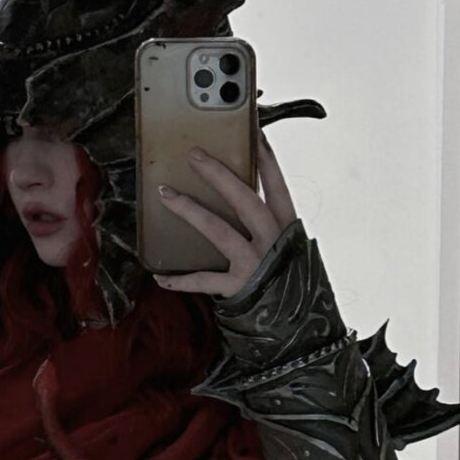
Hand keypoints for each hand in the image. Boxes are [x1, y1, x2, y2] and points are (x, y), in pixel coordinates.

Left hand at [151, 128, 298, 295]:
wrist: (298, 328)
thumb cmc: (288, 282)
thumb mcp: (288, 249)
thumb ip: (269, 226)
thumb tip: (239, 199)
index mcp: (287, 228)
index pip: (277, 185)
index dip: (265, 158)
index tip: (253, 132)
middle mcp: (272, 241)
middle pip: (244, 199)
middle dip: (218, 174)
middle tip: (195, 155)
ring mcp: (255, 263)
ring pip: (218, 230)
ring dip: (189, 210)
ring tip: (166, 194)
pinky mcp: (239, 287)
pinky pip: (204, 280)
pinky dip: (181, 280)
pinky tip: (160, 277)